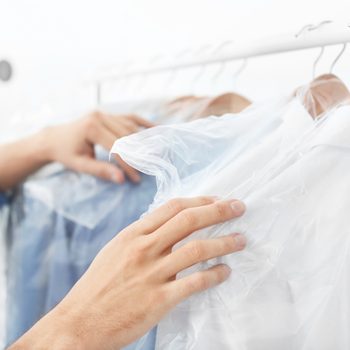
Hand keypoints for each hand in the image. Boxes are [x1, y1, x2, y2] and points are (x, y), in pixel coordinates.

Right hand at [10, 197, 245, 349]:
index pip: (172, 207)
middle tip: (238, 207)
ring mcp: (152, 274)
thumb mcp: (116, 250)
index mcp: (133, 234)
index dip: (199, 200)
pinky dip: (215, 275)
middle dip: (218, 210)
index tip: (216, 199)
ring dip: (224, 242)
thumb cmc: (98, 285)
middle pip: (189, 220)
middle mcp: (144, 249)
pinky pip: (195, 282)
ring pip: (197, 249)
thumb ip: (141, 236)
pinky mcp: (159, 300)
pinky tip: (225, 271)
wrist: (79, 322)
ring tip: (241, 239)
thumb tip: (167, 223)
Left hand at [43, 111, 153, 182]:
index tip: (136, 178)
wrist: (54, 138)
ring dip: (143, 139)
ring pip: (130, 126)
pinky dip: (142, 123)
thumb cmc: (67, 153)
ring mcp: (104, 113)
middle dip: (138, 153)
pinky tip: (156, 128)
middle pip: (127, 136)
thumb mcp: (81, 165)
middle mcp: (100, 116)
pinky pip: (129, 117)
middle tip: (149, 167)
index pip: (117, 148)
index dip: (128, 164)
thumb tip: (121, 179)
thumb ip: (101, 171)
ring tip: (156, 152)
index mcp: (92, 128)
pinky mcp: (108, 114)